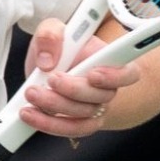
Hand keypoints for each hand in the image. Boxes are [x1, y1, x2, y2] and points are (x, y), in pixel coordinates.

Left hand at [19, 18, 142, 142]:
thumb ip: (51, 34)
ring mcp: (95, 108)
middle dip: (73, 89)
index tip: (93, 74)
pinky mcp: (80, 123)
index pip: (129, 73)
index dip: (115, 76)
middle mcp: (107, 89)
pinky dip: (48, 124)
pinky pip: (71, 129)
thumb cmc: (59, 50)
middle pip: (101, 96)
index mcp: (111, 62)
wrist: (52, 72)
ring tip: (31, 92)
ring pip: (83, 114)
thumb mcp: (53, 31)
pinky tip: (30, 114)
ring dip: (55, 105)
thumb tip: (47, 60)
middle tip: (51, 79)